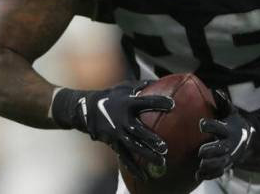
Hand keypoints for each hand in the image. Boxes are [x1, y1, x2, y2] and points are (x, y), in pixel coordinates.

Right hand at [51, 82, 172, 178]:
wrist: (86, 108)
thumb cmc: (110, 96)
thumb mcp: (124, 87)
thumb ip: (141, 86)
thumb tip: (159, 82)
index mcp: (127, 103)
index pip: (145, 102)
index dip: (159, 102)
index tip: (172, 104)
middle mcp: (121, 119)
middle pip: (137, 131)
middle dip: (151, 139)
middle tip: (164, 146)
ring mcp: (116, 133)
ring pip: (133, 146)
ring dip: (146, 154)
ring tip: (161, 160)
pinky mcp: (113, 143)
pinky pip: (124, 156)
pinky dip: (134, 167)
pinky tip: (144, 176)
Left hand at [197, 89, 254, 179]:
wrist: (247, 139)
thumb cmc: (233, 122)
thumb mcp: (230, 111)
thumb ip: (223, 102)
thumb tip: (215, 90)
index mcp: (228, 129)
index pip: (219, 127)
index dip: (211, 125)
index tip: (201, 124)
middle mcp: (230, 144)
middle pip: (222, 148)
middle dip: (212, 150)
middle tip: (200, 151)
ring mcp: (229, 156)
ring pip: (221, 163)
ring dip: (211, 165)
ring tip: (201, 164)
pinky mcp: (226, 165)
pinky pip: (218, 172)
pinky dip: (209, 175)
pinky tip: (198, 175)